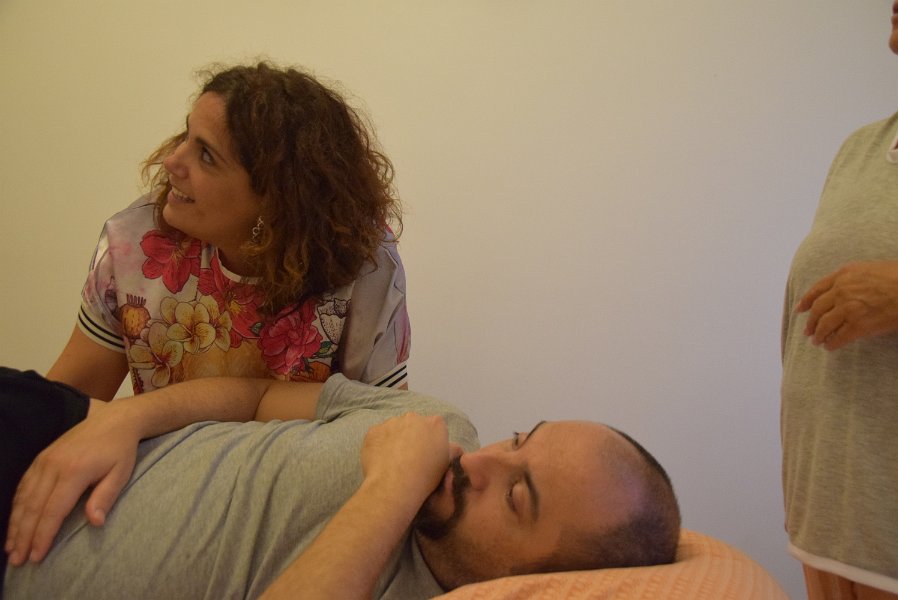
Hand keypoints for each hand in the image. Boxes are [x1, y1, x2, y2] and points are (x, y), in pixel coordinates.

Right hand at [5, 400, 139, 565]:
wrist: (114, 420)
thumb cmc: (120, 450)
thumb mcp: (121, 473)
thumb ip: (106, 497)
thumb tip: (95, 523)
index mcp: (74, 471)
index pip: (53, 511)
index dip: (43, 536)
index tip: (36, 557)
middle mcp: (53, 466)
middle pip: (33, 508)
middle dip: (23, 537)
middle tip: (18, 560)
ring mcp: (44, 460)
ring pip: (23, 497)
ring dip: (15, 524)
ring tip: (11, 548)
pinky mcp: (42, 458)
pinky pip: (24, 485)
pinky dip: (17, 506)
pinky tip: (15, 522)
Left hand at [360, 413, 455, 503]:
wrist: (394, 486)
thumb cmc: (425, 477)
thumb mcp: (447, 464)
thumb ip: (451, 450)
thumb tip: (453, 447)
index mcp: (435, 423)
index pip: (435, 427)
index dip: (431, 441)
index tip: (427, 454)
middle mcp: (413, 417)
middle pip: (414, 424)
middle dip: (412, 436)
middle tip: (409, 458)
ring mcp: (391, 422)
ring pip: (395, 428)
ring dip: (395, 439)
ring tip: (393, 461)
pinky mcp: (373, 431)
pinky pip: (378, 435)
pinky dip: (379, 444)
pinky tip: (381, 460)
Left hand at [796, 260, 897, 349]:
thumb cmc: (896, 277)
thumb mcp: (869, 269)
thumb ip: (850, 279)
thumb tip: (838, 291)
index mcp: (843, 274)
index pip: (817, 289)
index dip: (806, 301)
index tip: (800, 309)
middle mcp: (842, 290)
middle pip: (818, 309)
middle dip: (811, 322)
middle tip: (807, 331)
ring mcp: (849, 308)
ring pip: (824, 325)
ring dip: (818, 335)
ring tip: (816, 341)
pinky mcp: (859, 325)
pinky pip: (839, 337)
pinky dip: (832, 343)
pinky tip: (830, 347)